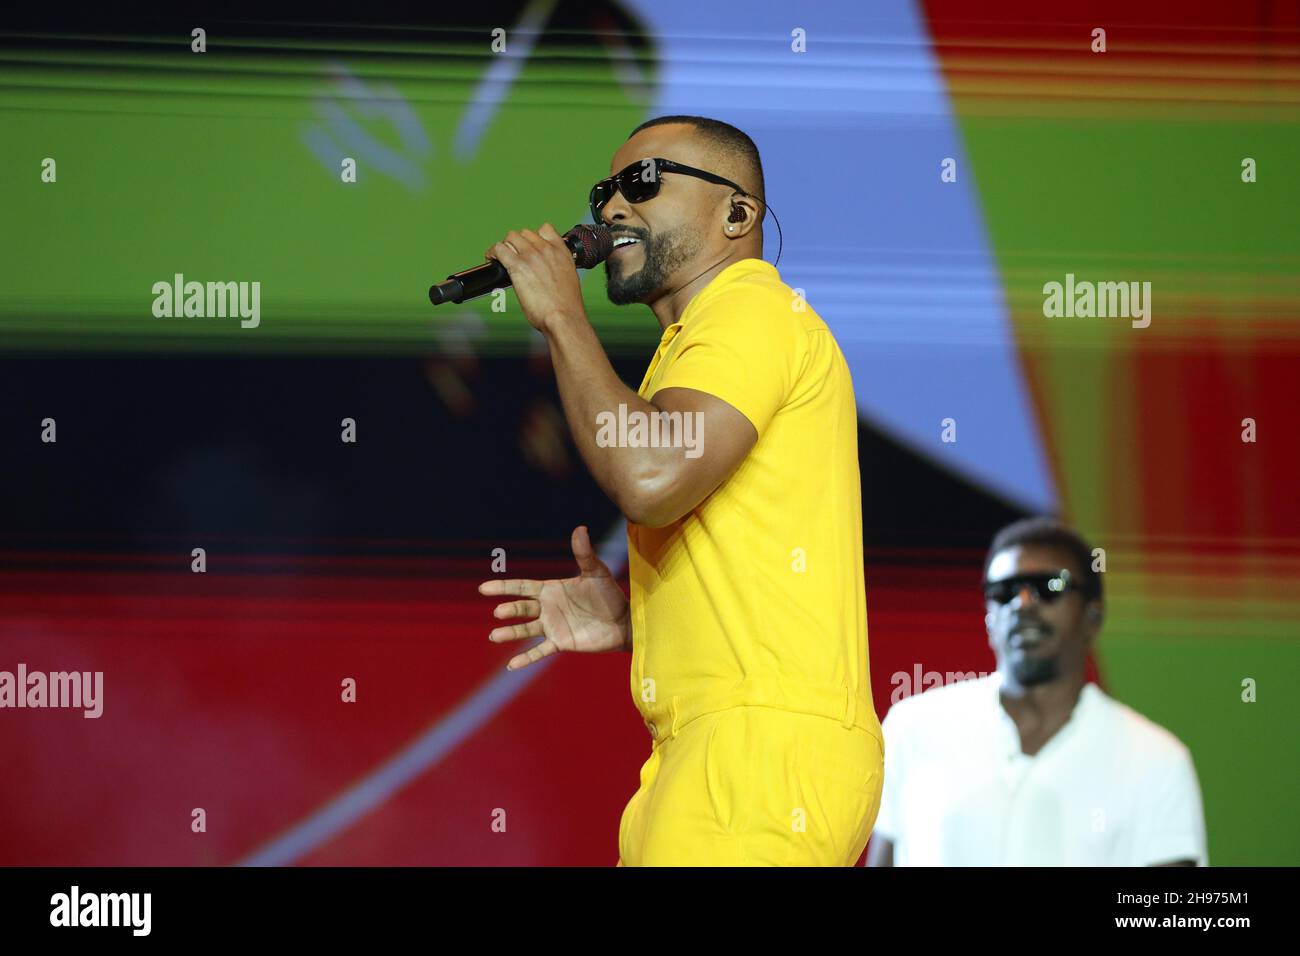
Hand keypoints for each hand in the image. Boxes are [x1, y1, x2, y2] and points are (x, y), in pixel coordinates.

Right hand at [478, 525, 629, 670]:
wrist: (623, 621)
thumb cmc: (609, 594)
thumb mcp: (596, 572)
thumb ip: (584, 554)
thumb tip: (580, 528)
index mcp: (551, 590)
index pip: (522, 588)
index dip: (504, 587)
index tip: (484, 588)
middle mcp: (547, 608)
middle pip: (522, 608)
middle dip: (510, 609)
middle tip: (499, 612)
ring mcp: (552, 627)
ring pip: (526, 630)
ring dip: (511, 633)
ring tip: (495, 636)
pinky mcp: (561, 643)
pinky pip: (540, 651)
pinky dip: (526, 658)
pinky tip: (511, 666)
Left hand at [484, 223, 586, 332]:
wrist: (563, 317)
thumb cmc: (566, 306)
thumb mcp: (568, 279)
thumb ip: (556, 269)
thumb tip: (547, 274)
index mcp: (561, 252)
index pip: (545, 229)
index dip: (534, 237)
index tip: (529, 247)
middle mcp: (546, 250)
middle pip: (524, 233)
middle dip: (517, 243)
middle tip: (512, 255)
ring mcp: (531, 256)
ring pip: (510, 238)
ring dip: (504, 246)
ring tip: (500, 257)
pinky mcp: (517, 266)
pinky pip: (499, 249)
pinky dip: (493, 252)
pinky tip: (492, 259)